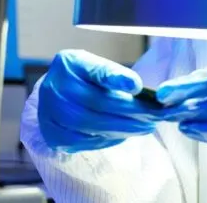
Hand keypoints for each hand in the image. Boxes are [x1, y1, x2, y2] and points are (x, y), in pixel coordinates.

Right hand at [38, 49, 162, 152]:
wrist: (54, 97)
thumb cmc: (83, 79)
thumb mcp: (97, 66)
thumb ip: (114, 74)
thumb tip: (137, 88)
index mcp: (69, 63)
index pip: (95, 71)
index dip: (117, 77)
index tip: (138, 86)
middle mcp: (55, 88)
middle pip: (98, 103)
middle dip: (132, 111)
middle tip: (156, 115)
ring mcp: (50, 114)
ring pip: (93, 125)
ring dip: (125, 128)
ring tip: (147, 126)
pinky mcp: (54, 136)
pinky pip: (87, 141)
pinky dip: (110, 139)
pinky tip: (126, 134)